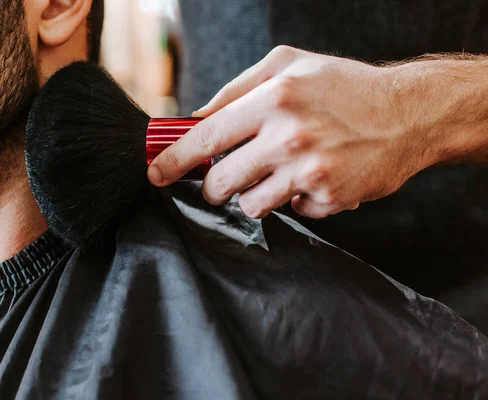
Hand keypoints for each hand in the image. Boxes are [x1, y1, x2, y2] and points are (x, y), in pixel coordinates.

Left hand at [147, 46, 435, 218]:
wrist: (409, 114)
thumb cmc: (344, 86)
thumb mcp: (289, 65)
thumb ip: (237, 89)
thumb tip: (196, 119)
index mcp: (274, 97)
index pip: (206, 137)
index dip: (174, 160)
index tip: (155, 173)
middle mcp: (289, 136)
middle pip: (222, 183)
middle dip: (217, 187)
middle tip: (226, 179)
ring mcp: (310, 171)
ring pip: (251, 205)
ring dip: (257, 194)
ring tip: (281, 173)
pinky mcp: (330, 197)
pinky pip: (292, 212)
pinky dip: (297, 200)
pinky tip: (316, 178)